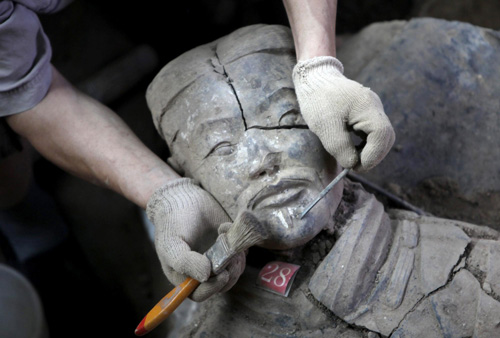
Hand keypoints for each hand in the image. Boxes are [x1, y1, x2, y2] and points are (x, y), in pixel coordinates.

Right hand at [146, 178, 244, 300]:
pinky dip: (238, 242)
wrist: (182, 197)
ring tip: (223, 235)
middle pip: (222, 284)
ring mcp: (218, 258)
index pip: (200, 294)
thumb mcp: (172, 244)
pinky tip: (224, 226)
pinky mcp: (230, 245)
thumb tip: (206, 275)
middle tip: (230, 254)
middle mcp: (203, 271)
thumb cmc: (172, 223)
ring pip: (235, 269)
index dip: (213, 288)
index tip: (222, 274)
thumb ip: (185, 262)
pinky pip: (241, 252)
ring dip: (236, 257)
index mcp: (185, 276)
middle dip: (229, 271)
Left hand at [293, 56, 394, 171]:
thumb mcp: (325, 127)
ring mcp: (372, 109)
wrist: (314, 79)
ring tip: (352, 158)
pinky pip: (372, 132)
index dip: (373, 155)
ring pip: (381, 136)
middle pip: (386, 137)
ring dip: (370, 150)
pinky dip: (366, 143)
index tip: (356, 166)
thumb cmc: (318, 101)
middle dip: (373, 155)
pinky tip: (352, 148)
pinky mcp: (365, 112)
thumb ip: (340, 147)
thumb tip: (352, 164)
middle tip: (354, 166)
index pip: (381, 135)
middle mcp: (375, 107)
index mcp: (367, 107)